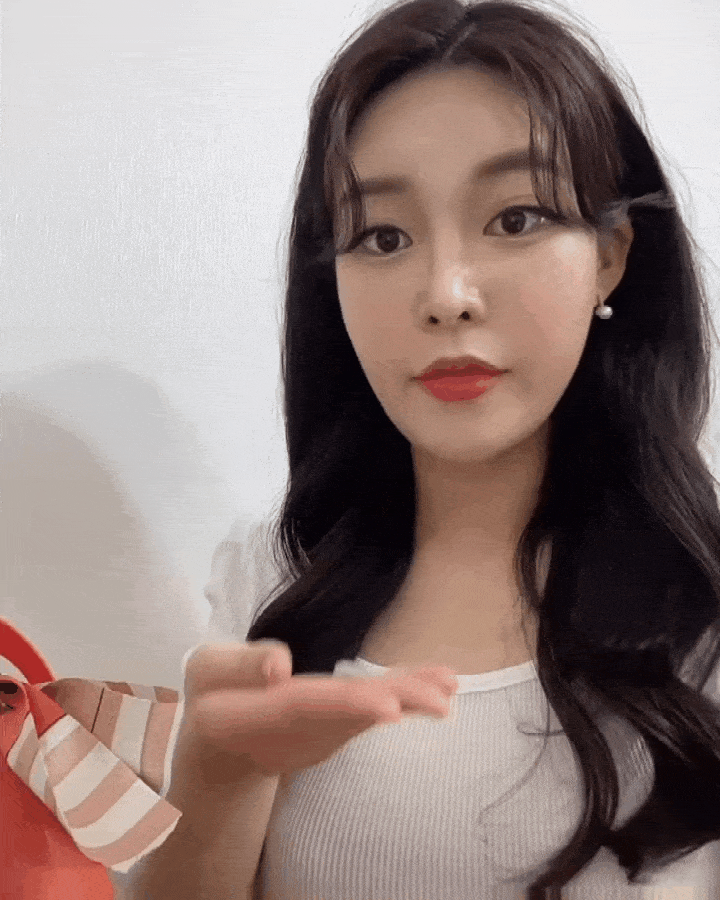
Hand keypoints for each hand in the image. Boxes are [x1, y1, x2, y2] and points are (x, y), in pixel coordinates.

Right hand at [180, 640, 458, 778]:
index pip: (307, 707)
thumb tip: (280, 665)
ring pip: (369, 713)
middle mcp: (301, 729)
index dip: (346, 706)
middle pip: (350, 715)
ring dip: (411, 700)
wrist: (221, 744)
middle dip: (395, 703)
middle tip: (442, 700)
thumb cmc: (210, 697)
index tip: (387, 707)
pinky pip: (375, 708)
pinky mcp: (338, 726)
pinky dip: (408, 696)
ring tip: (450, 686)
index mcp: (262, 713)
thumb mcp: (203, 673)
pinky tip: (443, 686)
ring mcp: (323, 733)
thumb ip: (238, 665)